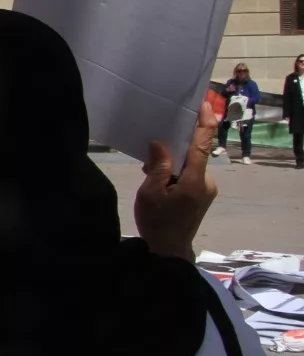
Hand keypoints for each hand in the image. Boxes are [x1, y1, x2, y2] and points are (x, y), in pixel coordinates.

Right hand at [134, 100, 219, 262]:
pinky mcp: (201, 196)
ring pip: (189, 166)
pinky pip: (189, 176)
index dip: (204, 123)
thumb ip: (159, 165)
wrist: (168, 250)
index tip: (203, 105)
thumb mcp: (151, 191)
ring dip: (172, 164)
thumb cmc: (158, 221)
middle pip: (194, 155)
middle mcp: (206, 182)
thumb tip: (161, 142)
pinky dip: (175, 173)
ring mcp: (205, 190)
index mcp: (195, 179)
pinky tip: (158, 182)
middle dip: (174, 148)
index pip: (202, 145)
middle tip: (151, 153)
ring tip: (149, 173)